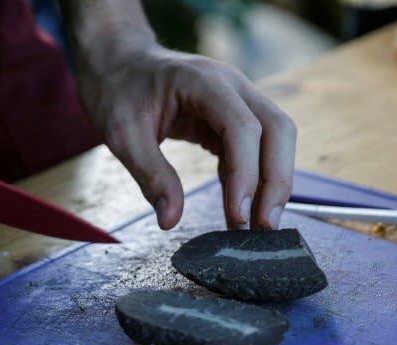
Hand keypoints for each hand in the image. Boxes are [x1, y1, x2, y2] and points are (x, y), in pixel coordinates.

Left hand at [76, 41, 295, 230]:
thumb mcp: (122, 135)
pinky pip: (257, 148)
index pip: (242, 128)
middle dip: (276, 182)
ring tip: (257, 226)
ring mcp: (237, 98)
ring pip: (277, 138)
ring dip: (273, 182)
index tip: (237, 215)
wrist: (118, 63)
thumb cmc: (118, 91)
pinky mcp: (233, 116)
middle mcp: (231, 85)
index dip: (246, 174)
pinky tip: (239, 207)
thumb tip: (170, 221)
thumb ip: (150, 175)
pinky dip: (254, 178)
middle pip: (277, 130)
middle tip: (264, 228)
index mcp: (203, 81)